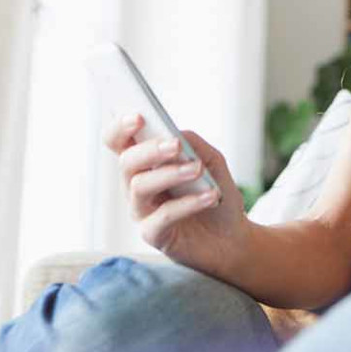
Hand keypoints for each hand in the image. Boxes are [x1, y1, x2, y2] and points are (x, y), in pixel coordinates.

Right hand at [104, 114, 248, 277]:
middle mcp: (137, 185)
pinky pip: (161, 216)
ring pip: (139, 187)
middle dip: (149, 150)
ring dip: (170, 173)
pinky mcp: (153, 235)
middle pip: (127, 162)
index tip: (139, 116)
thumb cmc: (214, 191)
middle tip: (175, 144)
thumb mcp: (211, 161)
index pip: (119, 141)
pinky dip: (187, 203)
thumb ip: (194, 144)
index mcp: (145, 162)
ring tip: (197, 169)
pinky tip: (210, 196)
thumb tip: (175, 132)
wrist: (232, 235)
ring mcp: (142, 211)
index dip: (120, 128)